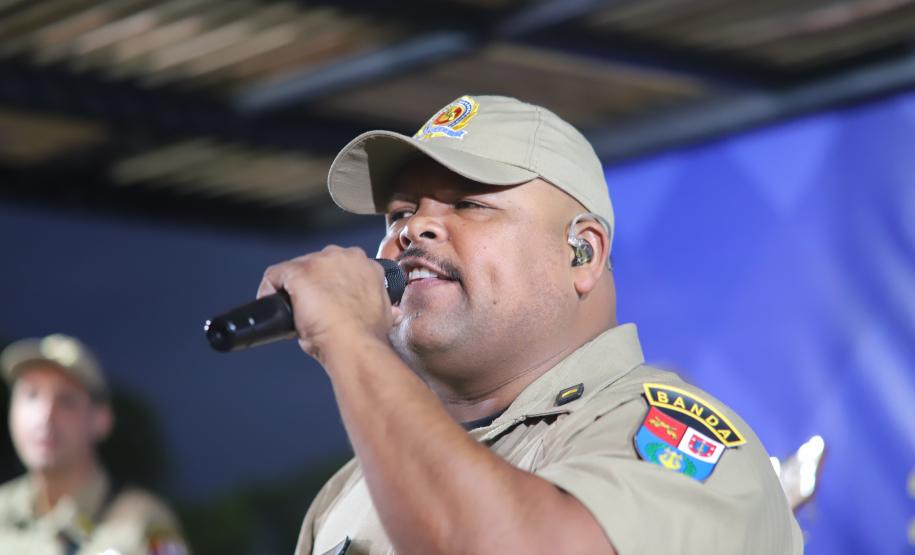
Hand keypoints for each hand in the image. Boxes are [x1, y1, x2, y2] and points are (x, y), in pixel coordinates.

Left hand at [257, 246, 399, 360]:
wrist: (356, 344)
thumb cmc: (369, 336)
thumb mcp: (385, 315)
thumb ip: (386, 309)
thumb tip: (392, 314)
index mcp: (367, 266)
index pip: (340, 267)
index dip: (331, 285)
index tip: (328, 301)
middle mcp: (345, 256)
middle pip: (316, 264)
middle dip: (311, 285)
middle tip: (309, 309)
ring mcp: (320, 262)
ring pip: (295, 268)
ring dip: (291, 289)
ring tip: (292, 312)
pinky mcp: (298, 272)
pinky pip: (275, 275)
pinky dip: (269, 290)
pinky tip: (274, 308)